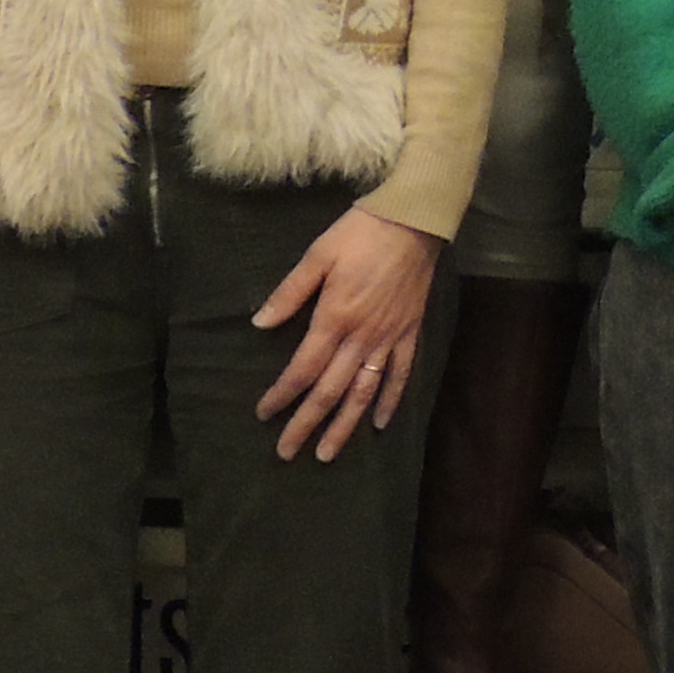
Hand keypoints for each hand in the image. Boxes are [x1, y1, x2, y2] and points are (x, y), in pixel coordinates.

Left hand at [251, 206, 439, 458]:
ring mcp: (388, 338)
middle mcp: (361, 337)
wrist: (413, 220)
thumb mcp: (317, 255)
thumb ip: (290, 293)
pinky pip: (400, 374)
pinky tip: (378, 423)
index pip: (303, 368)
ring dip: (344, 425)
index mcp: (334, 318)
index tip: (264, 414)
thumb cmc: (360, 233)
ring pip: (363, 392)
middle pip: (330, 390)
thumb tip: (260, 324)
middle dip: (306, 423)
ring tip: (327, 452)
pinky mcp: (410, 332)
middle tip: (287, 453)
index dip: (283, 394)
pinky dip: (389, 400)